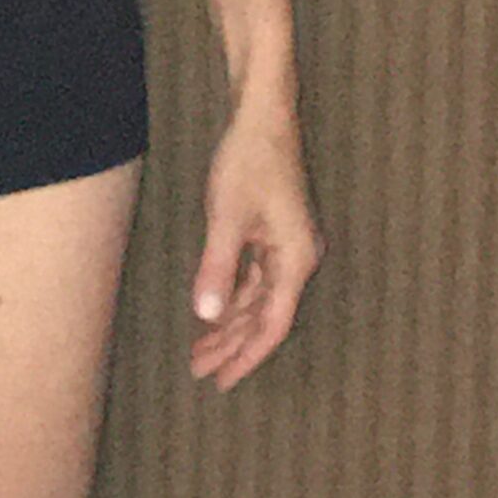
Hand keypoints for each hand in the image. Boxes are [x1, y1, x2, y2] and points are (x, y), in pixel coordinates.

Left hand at [190, 102, 323, 389]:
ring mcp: (287, 245)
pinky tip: (212, 311)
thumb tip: (207, 315)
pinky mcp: (274, 233)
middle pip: (265, 317)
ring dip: (230, 324)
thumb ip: (217, 268)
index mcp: (295, 259)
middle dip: (232, 346)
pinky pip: (255, 278)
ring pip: (258, 299)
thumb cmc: (248, 160)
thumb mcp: (227, 217)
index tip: (222, 382)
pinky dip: (233, 297)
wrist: (263, 116)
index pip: (271, 325)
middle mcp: (298, 257)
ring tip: (199, 350)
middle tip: (199, 371)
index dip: (246, 357)